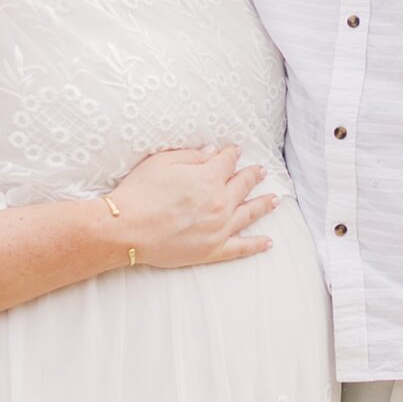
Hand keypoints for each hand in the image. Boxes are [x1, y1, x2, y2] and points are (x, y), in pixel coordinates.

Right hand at [109, 145, 276, 268]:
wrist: (127, 229)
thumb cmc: (140, 193)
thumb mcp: (162, 162)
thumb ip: (192, 156)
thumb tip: (213, 153)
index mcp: (208, 178)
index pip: (227, 162)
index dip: (231, 154)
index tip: (235, 151)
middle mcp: (220, 202)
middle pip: (242, 185)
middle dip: (252, 175)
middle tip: (261, 171)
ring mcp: (219, 228)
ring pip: (249, 214)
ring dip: (264, 205)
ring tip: (275, 199)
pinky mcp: (213, 250)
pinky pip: (241, 247)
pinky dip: (256, 244)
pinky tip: (268, 242)